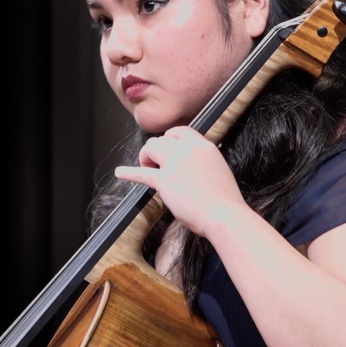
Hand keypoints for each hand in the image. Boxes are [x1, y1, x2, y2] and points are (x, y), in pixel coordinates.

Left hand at [114, 126, 246, 237]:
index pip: (180, 131)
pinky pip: (142, 173)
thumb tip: (190, 167)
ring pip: (151, 147)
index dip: (170, 139)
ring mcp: (175, 163)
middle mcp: (189, 150)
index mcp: (205, 147)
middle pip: (162, 139)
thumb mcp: (218, 170)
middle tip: (156, 164)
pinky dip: (129, 172)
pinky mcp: (164, 180)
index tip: (167, 149)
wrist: (224, 215)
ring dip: (146, 157)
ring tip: (147, 168)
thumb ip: (203, 162)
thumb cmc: (224, 200)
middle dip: (156, 150)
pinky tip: (121, 173)